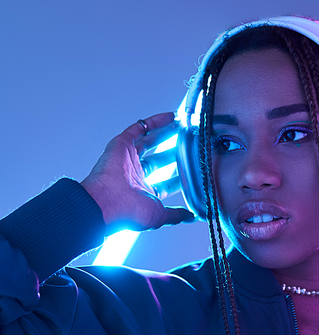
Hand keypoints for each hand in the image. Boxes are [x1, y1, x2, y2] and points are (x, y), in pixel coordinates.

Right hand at [80, 113, 194, 233]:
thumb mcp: (159, 216)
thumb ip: (175, 215)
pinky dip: (154, 122)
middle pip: (159, 159)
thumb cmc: (127, 212)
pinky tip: (170, 117)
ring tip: (183, 127)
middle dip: (175, 152)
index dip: (180, 176)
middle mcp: (135, 175)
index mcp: (142, 192)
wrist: (107, 202)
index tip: (194, 169)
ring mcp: (128, 159)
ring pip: (150, 142)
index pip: (166, 182)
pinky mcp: (122, 145)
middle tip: (190, 145)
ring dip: (166, 133)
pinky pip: (138, 129)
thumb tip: (191, 217)